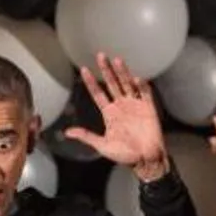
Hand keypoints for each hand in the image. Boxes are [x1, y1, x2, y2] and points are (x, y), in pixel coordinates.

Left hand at [65, 54, 166, 180]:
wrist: (146, 160)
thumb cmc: (125, 155)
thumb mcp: (102, 146)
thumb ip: (87, 136)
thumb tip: (67, 132)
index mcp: (110, 113)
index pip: (98, 94)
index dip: (91, 82)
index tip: (84, 70)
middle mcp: (121, 106)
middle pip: (112, 83)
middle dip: (106, 70)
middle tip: (100, 56)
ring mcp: (135, 105)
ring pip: (127, 84)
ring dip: (122, 73)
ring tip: (117, 61)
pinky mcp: (148, 108)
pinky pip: (145, 94)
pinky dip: (142, 86)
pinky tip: (136, 79)